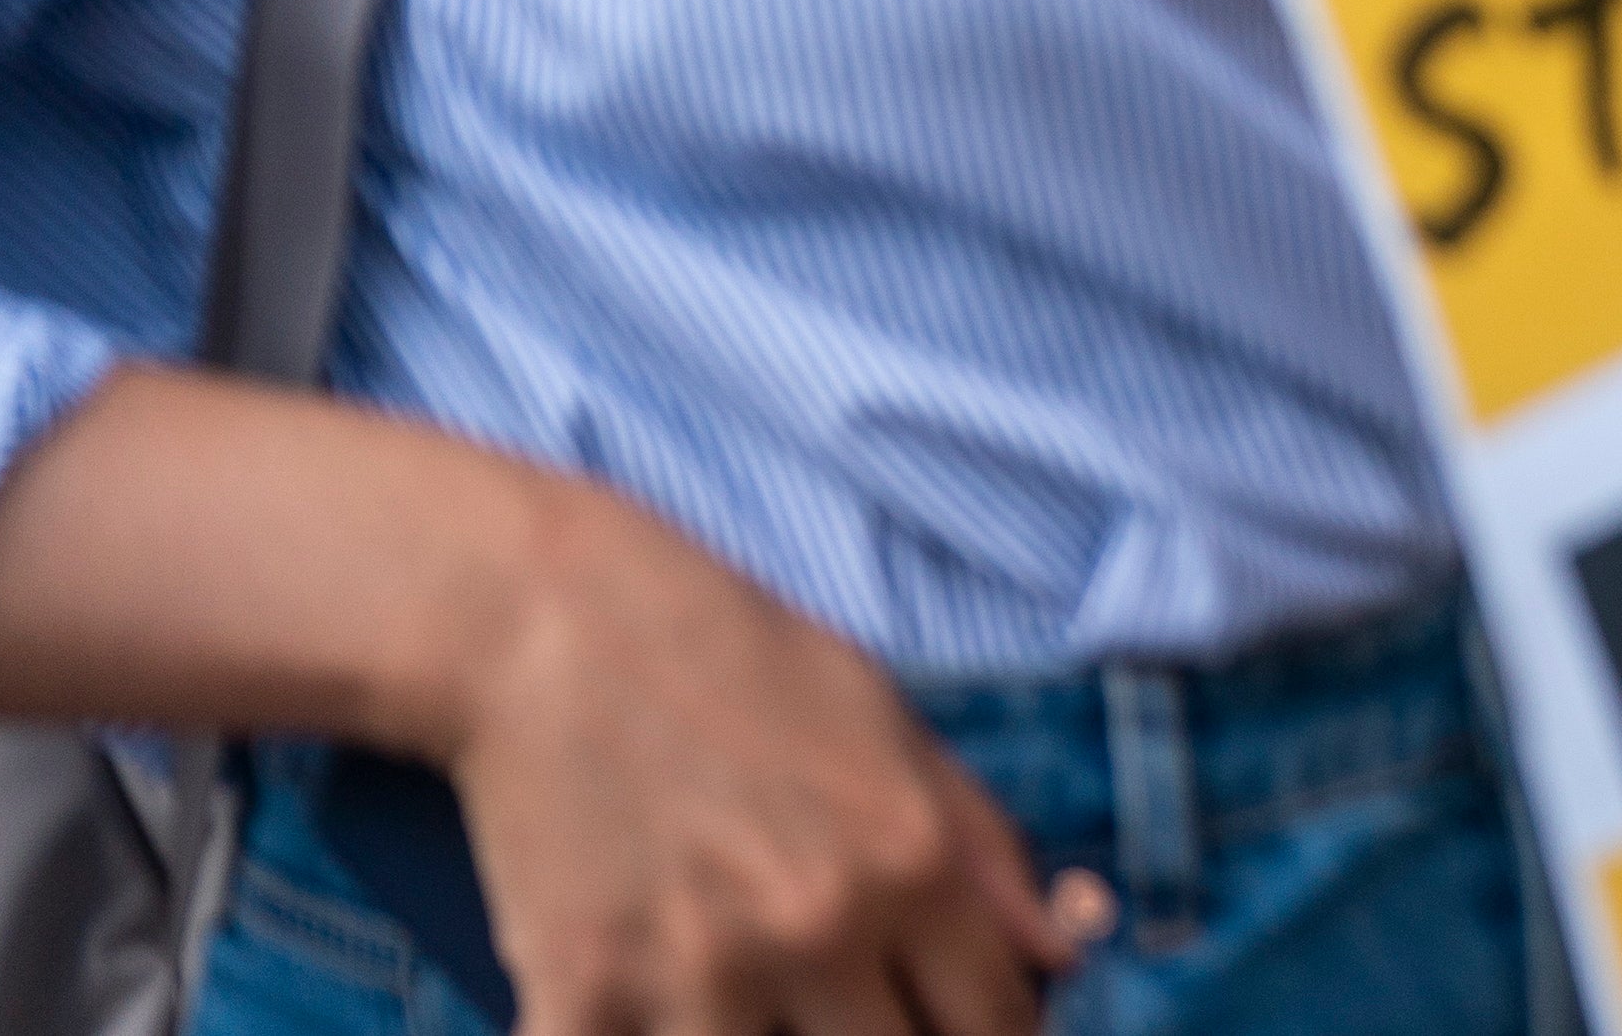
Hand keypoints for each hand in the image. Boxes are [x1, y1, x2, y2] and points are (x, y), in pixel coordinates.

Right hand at [436, 473, 1060, 1035]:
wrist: (555, 626)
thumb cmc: (740, 665)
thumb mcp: (896, 729)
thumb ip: (987, 850)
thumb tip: (1066, 952)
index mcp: (911, 860)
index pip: (997, 1023)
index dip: (990, 1033)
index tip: (956, 1020)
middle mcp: (818, 925)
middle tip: (845, 1001)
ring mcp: (699, 970)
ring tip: (750, 994)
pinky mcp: (581, 992)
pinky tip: (643, 1005)